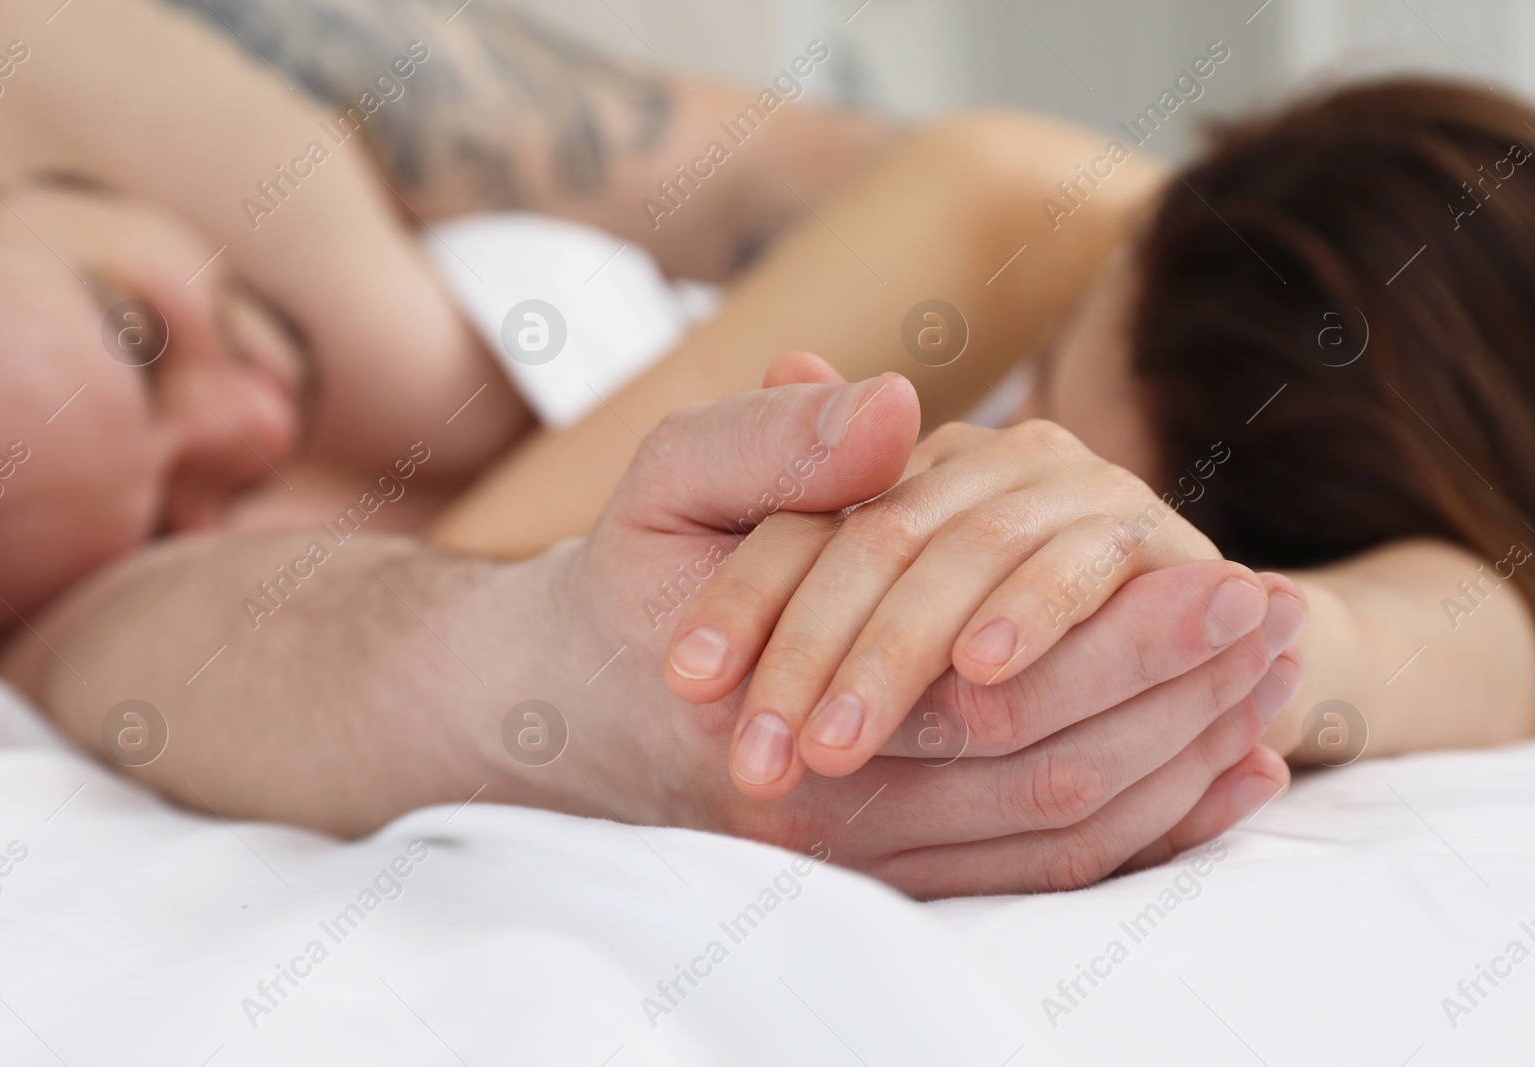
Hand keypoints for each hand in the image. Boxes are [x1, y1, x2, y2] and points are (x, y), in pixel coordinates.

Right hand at [562, 365, 1298, 895]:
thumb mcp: (667, 483)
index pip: (990, 695)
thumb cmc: (626, 585)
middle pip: (1049, 780)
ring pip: (1055, 841)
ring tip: (1269, 688)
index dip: (1121, 639)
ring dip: (1175, 766)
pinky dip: (1140, 831)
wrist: (565, 713)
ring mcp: (855, 866)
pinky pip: (1035, 876)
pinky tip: (1216, 774)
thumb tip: (902, 414)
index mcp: (774, 711)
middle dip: (1176, 702)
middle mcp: (822, 819)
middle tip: (1279, 624)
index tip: (1229, 574)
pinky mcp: (882, 878)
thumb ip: (773, 444)